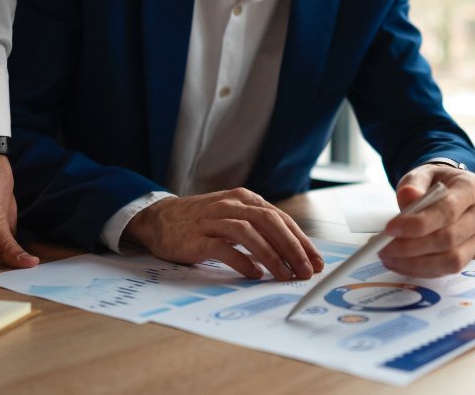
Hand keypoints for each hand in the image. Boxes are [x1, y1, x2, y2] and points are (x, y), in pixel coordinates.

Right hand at [123, 188, 324, 280]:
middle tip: (305, 271)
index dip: (300, 240)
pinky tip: (254, 274)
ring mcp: (213, 219)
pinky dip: (242, 260)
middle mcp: (231, 205)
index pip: (280, 218)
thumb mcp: (233, 215)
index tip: (315, 261)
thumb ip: (258, 227)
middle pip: (269, 222)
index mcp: (245, 198)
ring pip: (249, 233)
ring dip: (271, 256)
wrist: (159, 219)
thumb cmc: (202, 222)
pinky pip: (223, 248)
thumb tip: (292, 252)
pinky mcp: (197, 237)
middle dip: (292, 248)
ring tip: (285, 275)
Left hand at [380, 164, 474, 276]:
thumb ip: (414, 184)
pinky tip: (400, 263)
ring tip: (389, 256)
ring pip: (451, 260)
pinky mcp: (468, 254)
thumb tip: (409, 197)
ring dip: (416, 263)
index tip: (391, 228)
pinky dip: (420, 269)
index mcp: (471, 188)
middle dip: (413, 246)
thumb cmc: (433, 183)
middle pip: (449, 238)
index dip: (419, 223)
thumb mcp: (421, 175)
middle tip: (384, 247)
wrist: (446, 191)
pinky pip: (446, 269)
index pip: (448, 210)